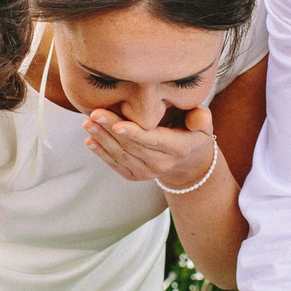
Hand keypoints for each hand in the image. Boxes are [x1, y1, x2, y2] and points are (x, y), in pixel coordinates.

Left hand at [84, 102, 217, 188]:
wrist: (188, 160)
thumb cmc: (192, 130)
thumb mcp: (203, 123)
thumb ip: (200, 117)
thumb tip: (200, 117)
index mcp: (179, 147)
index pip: (154, 140)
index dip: (135, 133)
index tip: (117, 124)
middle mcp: (163, 163)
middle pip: (133, 146)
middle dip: (111, 130)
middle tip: (94, 114)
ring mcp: (148, 172)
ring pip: (122, 155)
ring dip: (102, 140)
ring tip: (88, 123)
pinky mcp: (136, 176)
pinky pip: (116, 165)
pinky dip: (101, 153)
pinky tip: (90, 140)